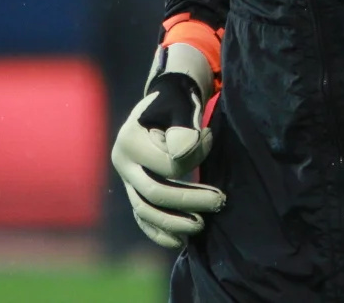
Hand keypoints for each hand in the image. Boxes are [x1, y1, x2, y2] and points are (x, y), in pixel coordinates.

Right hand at [110, 43, 226, 247]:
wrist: (164, 103)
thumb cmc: (176, 101)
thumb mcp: (180, 104)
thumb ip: (183, 126)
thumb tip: (183, 152)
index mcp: (130, 139)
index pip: (168, 165)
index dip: (196, 158)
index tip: (211, 139)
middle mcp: (122, 162)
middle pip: (155, 193)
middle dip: (190, 201)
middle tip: (221, 201)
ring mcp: (126, 179)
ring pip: (146, 211)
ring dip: (175, 223)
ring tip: (202, 226)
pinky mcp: (133, 190)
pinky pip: (142, 218)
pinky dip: (160, 232)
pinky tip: (181, 242)